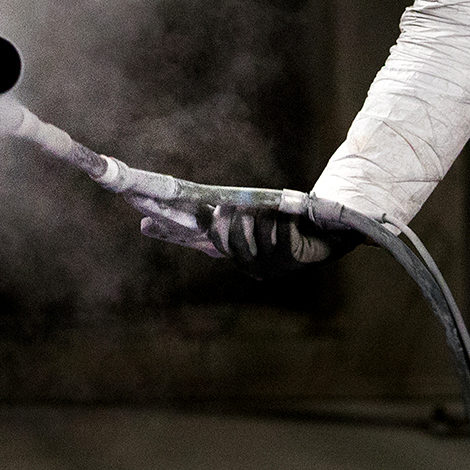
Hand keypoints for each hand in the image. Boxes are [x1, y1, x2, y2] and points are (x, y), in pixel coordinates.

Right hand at [141, 201, 358, 279]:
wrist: (328, 233)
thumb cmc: (287, 223)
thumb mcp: (251, 215)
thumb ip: (222, 215)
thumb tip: (198, 204)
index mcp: (232, 251)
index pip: (193, 239)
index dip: (167, 229)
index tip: (141, 220)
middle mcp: (247, 263)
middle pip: (223, 240)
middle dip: (227, 222)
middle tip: (227, 207)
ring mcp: (270, 265)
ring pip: (252, 236)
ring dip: (258, 219)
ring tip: (266, 211)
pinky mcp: (290, 260)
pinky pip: (277, 234)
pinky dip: (281, 220)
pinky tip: (288, 217)